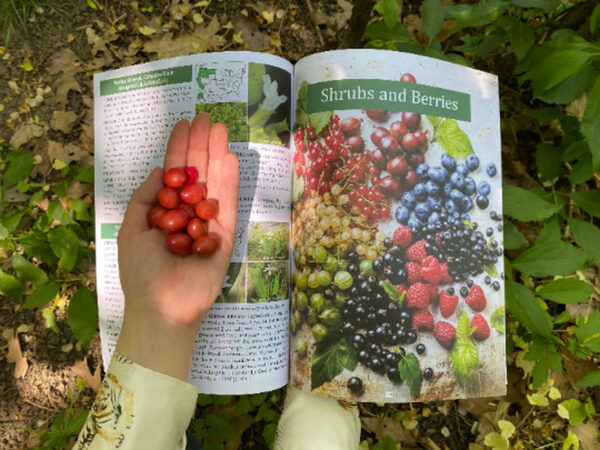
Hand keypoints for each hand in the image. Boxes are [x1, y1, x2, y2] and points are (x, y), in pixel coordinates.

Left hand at [115, 113, 238, 379]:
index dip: (179, 149)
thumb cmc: (141, 271)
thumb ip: (145, 197)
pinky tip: (229, 158)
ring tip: (220, 128)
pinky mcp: (226, 237)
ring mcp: (209, 224)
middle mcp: (189, 214)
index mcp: (165, 212)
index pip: (175, 174)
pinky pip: (229, 206)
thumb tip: (161, 169)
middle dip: (200, 145)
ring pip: (214, 184)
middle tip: (206, 117)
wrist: (162, 307)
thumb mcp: (132, 228)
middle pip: (197, 173)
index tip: (184, 124)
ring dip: (217, 155)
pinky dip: (229, 183)